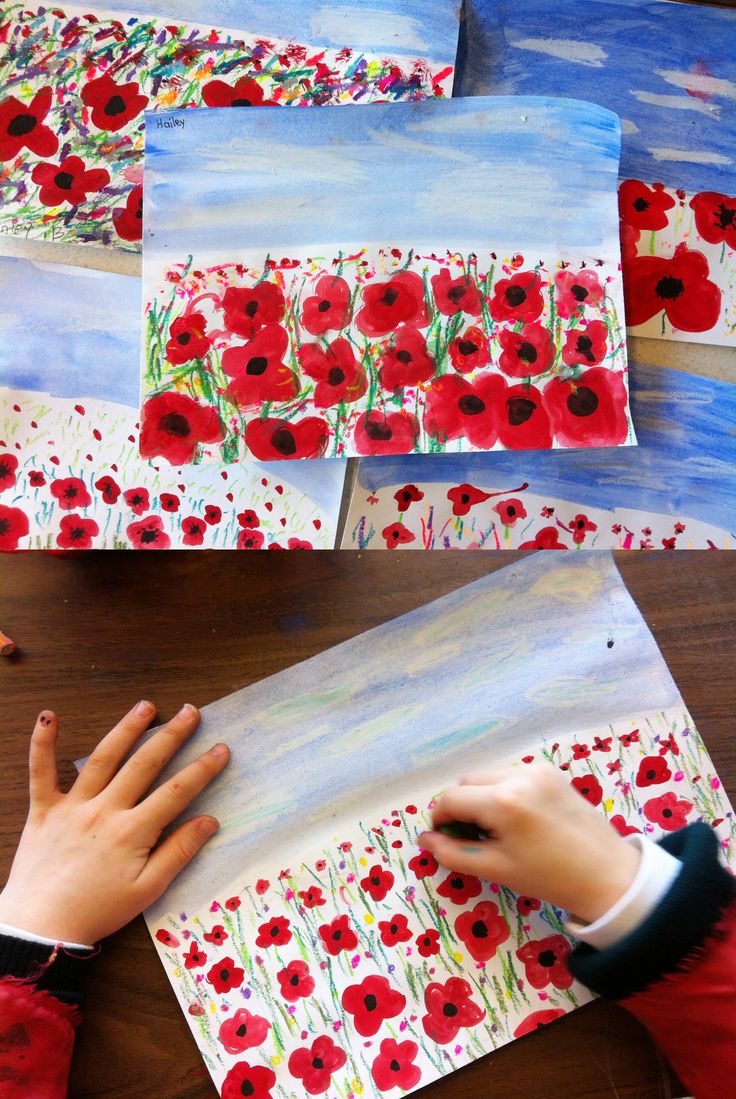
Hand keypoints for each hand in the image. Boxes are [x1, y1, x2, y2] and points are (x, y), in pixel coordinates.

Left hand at [0, 702, 228, 943]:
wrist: (40, 928)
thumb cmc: (97, 912)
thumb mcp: (147, 890)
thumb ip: (178, 852)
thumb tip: (209, 821)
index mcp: (132, 832)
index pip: (177, 792)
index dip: (202, 769)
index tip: (221, 749)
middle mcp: (104, 811)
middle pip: (144, 765)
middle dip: (171, 736)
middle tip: (190, 712)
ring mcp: (72, 807)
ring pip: (103, 759)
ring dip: (126, 729)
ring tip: (146, 706)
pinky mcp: (43, 810)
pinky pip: (41, 773)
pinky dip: (43, 744)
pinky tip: (48, 717)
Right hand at [419, 764, 639, 923]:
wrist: (607, 876)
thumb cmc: (550, 878)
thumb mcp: (497, 869)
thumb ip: (454, 854)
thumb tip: (425, 841)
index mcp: (503, 801)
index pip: (451, 799)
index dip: (440, 820)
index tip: (444, 840)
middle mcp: (518, 775)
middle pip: (468, 782)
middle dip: (461, 807)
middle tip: (472, 838)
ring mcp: (537, 769)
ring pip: (489, 777)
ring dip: (482, 798)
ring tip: (496, 830)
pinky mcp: (551, 771)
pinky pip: (512, 775)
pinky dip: (504, 792)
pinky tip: (518, 819)